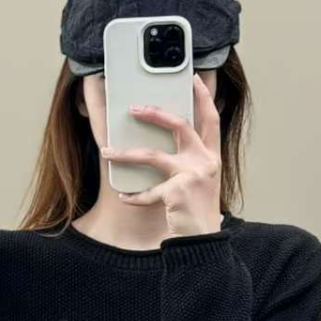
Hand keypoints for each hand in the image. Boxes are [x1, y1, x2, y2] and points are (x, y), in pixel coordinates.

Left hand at [99, 73, 223, 237]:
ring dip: (126, 153)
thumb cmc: (198, 213)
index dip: (203, 97)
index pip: (211, 120)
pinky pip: (148, 191)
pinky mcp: (177, 192)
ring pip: (152, 155)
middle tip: (134, 108)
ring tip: (107, 152)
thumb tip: (163, 145)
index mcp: (213, 157)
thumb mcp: (200, 183)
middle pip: (180, 125)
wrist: (203, 242)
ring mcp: (192, 176)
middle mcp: (206, 162)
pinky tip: (125, 198)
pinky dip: (134, 196)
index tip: (194, 79)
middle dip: (155, 114)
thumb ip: (189, 162)